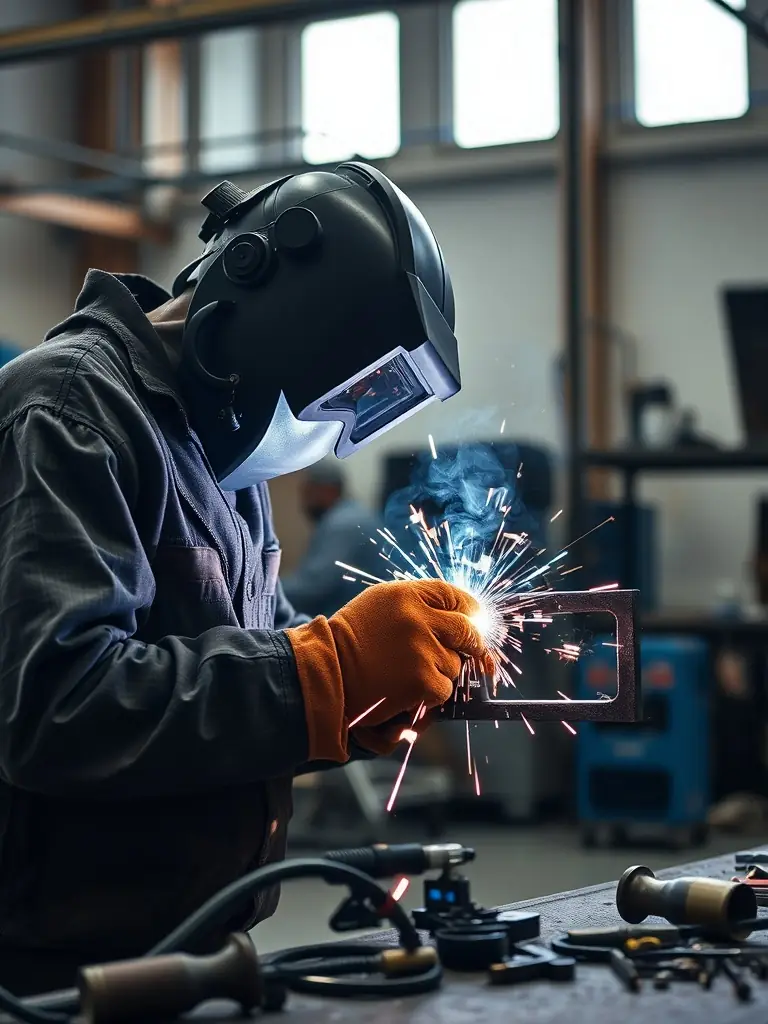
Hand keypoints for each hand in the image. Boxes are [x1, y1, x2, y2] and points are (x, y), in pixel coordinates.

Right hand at [286, 580, 491, 761]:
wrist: (326, 674)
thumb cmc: (352, 639)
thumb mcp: (380, 604)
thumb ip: (418, 603)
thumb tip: (460, 614)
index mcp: (407, 595)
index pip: (454, 595)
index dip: (468, 609)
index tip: (472, 619)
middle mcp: (418, 619)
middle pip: (467, 629)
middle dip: (471, 642)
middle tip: (468, 651)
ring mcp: (422, 651)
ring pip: (455, 663)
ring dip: (440, 671)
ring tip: (408, 671)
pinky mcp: (422, 681)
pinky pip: (445, 688)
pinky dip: (431, 693)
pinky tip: (407, 688)